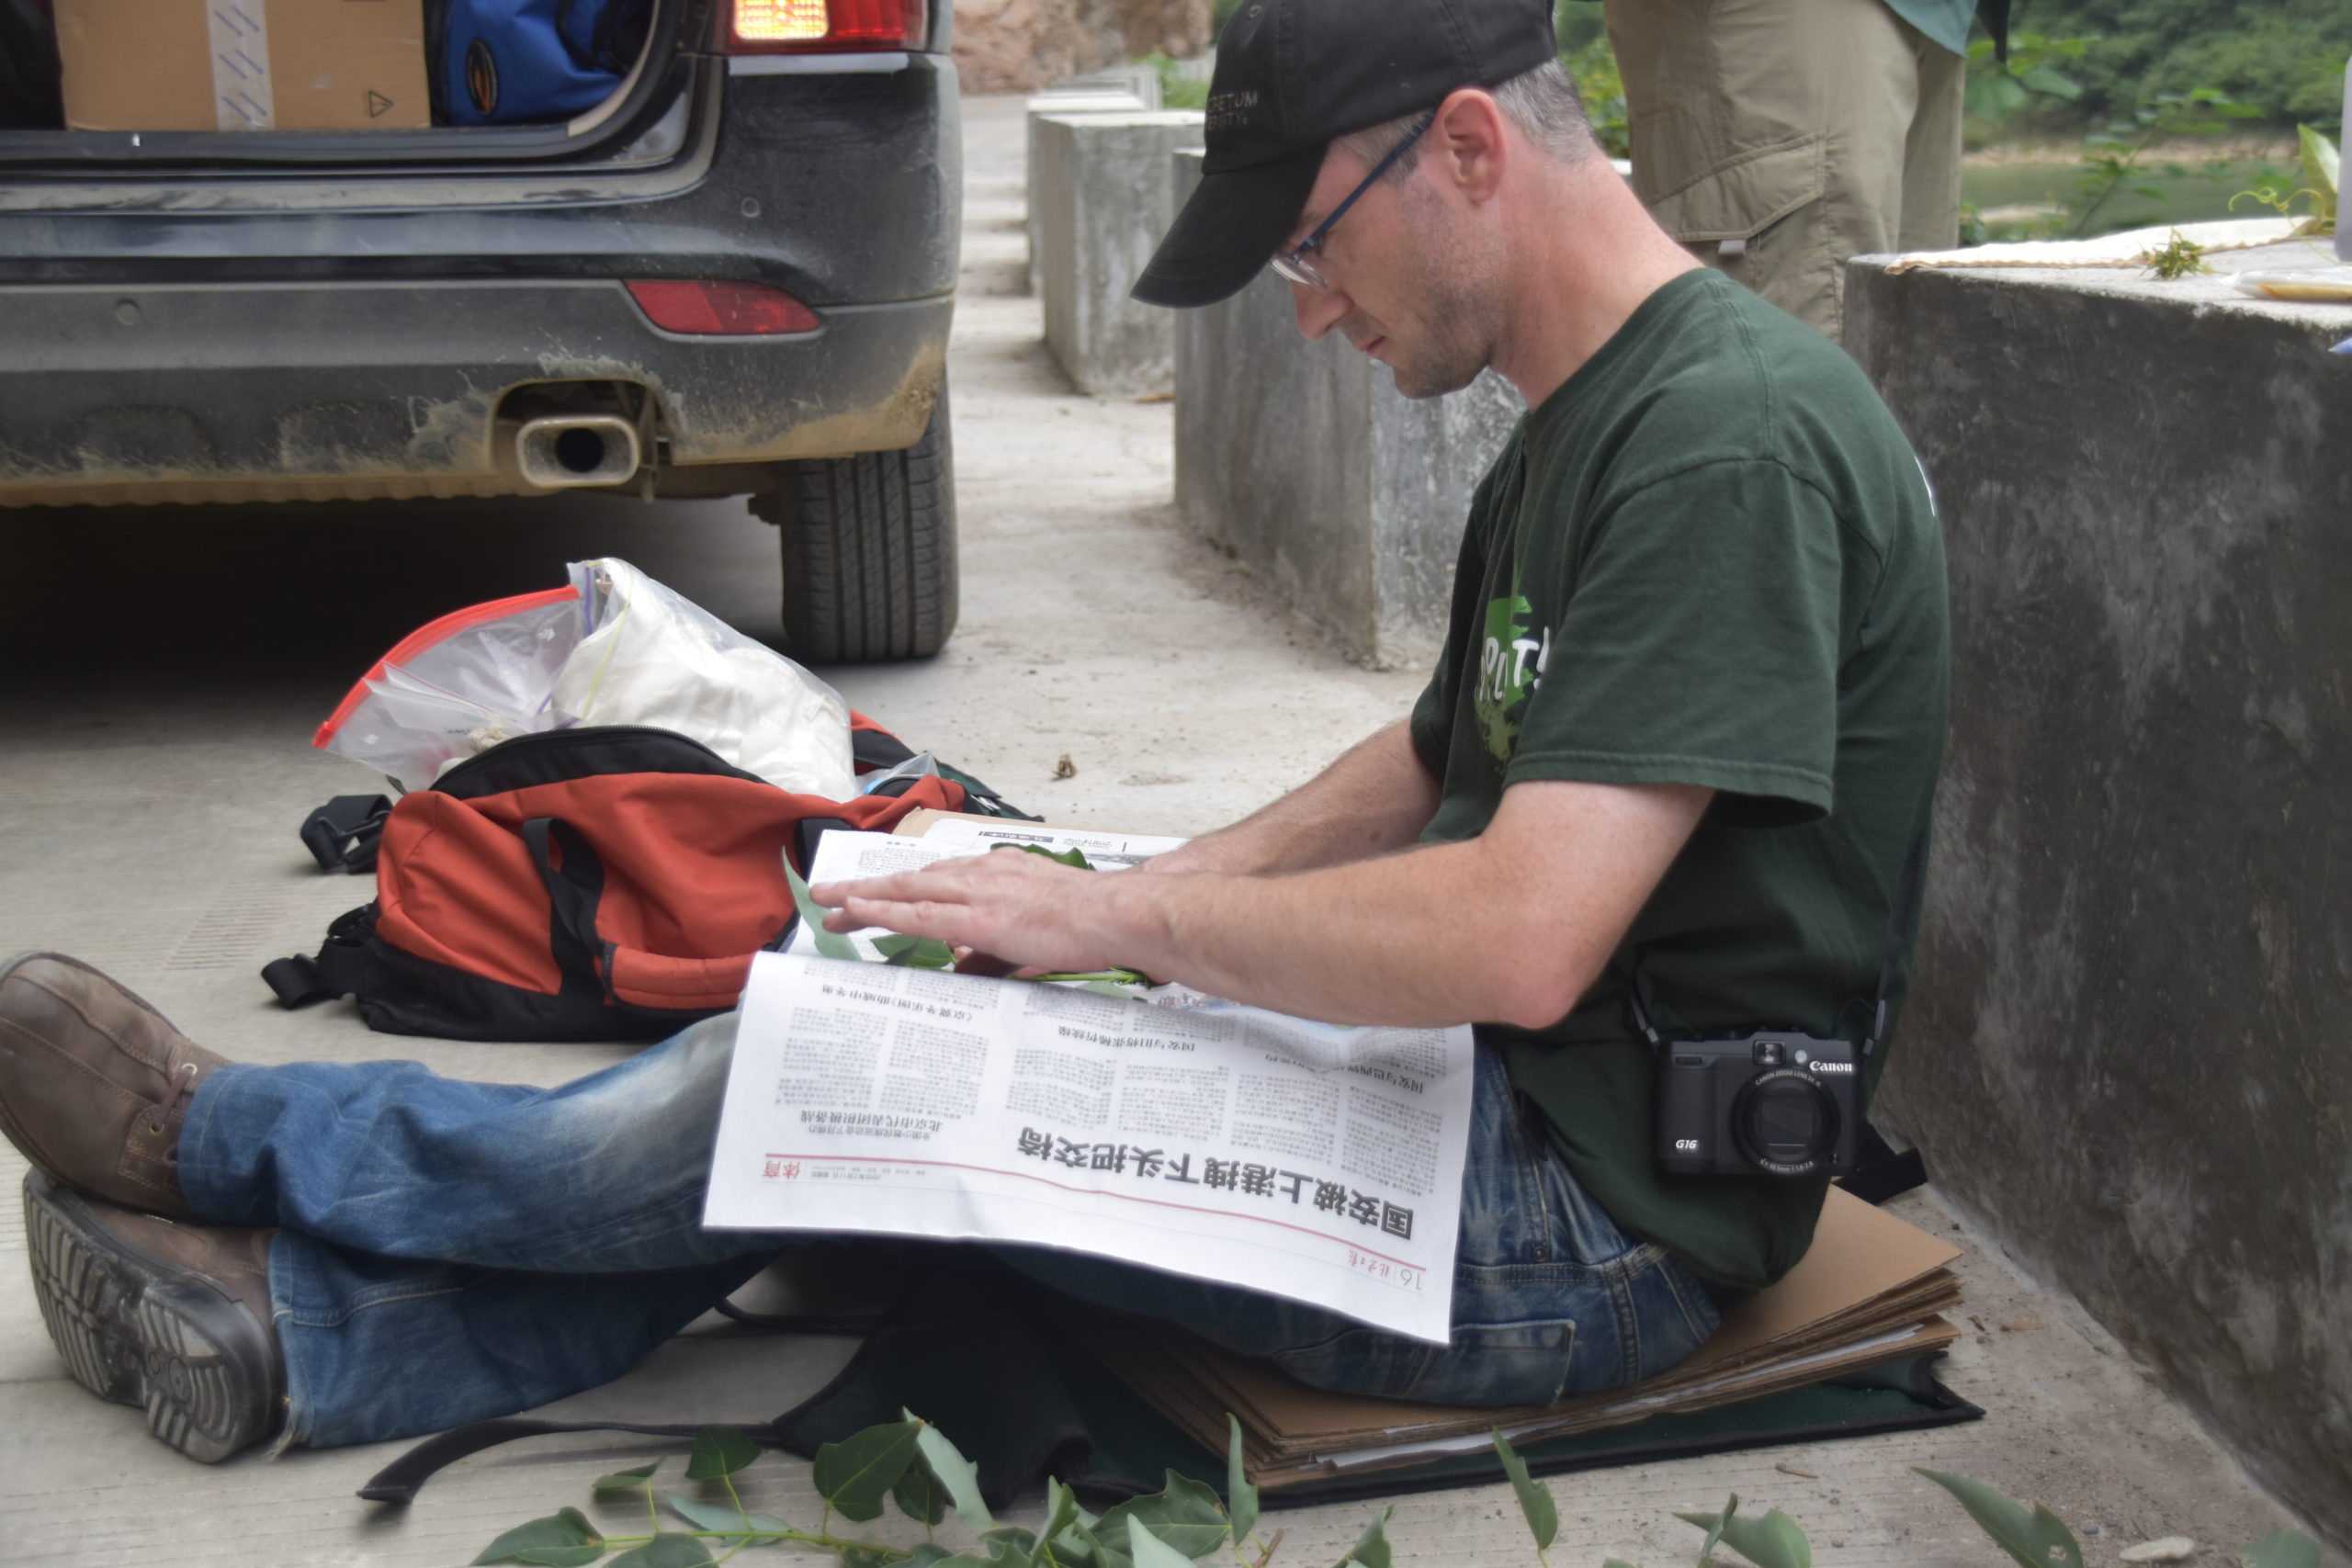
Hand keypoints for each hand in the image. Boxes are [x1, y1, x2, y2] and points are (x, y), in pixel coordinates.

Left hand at [809, 850, 1149, 975]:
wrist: (1118, 915)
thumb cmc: (1092, 925)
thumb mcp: (1035, 931)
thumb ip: (994, 950)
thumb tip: (964, 969)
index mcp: (1000, 872)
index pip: (941, 877)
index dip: (905, 886)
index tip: (879, 893)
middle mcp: (984, 872)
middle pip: (913, 879)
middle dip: (869, 887)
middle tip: (830, 894)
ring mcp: (979, 890)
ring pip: (907, 890)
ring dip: (864, 896)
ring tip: (828, 904)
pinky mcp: (978, 916)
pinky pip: (918, 912)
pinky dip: (883, 908)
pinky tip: (856, 911)